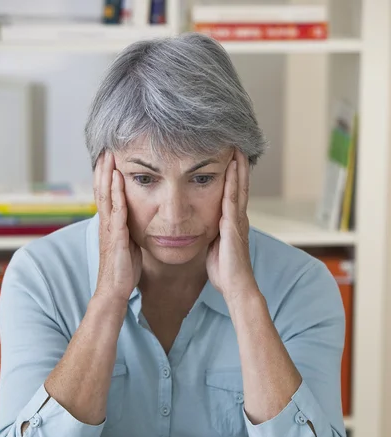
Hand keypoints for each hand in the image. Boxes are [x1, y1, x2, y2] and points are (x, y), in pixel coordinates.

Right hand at [93, 150, 141, 306]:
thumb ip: (130, 231)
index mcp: (110, 225)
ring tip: (109, 156)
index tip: (110, 158)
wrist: (115, 291)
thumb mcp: (128, 245)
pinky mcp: (116, 238)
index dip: (106, 177)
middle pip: (102, 191)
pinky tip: (118, 180)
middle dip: (103, 169)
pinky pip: (116, 212)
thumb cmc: (123, 270)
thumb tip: (140, 222)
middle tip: (106, 149)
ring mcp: (109, 230)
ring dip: (107, 176)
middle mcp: (106, 224)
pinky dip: (116, 194)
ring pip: (106, 197)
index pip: (106, 195)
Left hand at [206, 148, 256, 306]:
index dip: (232, 175)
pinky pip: (232, 200)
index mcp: (232, 222)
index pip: (232, 193)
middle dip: (238, 165)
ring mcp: (237, 221)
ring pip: (238, 188)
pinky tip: (232, 169)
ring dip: (238, 168)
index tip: (229, 156)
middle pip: (239, 186)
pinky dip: (233, 183)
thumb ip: (212, 234)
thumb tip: (202, 227)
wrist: (236, 287)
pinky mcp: (233, 227)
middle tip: (236, 143)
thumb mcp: (214, 247)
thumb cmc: (224, 271)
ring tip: (236, 148)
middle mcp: (238, 218)